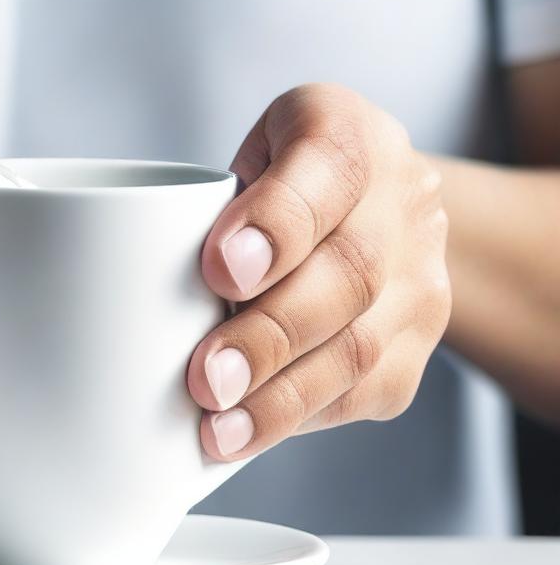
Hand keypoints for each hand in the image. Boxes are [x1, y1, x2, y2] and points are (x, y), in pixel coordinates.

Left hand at [187, 84, 450, 459]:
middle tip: (206, 378)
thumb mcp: (236, 162)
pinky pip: (367, 390)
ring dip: (283, 396)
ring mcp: (422, 274)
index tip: (219, 272)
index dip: (277, 223)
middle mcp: (403, 198)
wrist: (368, 209)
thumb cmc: (272, 185)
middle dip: (270, 334)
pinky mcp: (418, 341)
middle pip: (350, 272)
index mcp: (348, 131)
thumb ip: (203, 202)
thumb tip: (143, 292)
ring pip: (362, 345)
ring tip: (219, 430)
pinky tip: (249, 433)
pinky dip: (301, 417)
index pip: (330, 163)